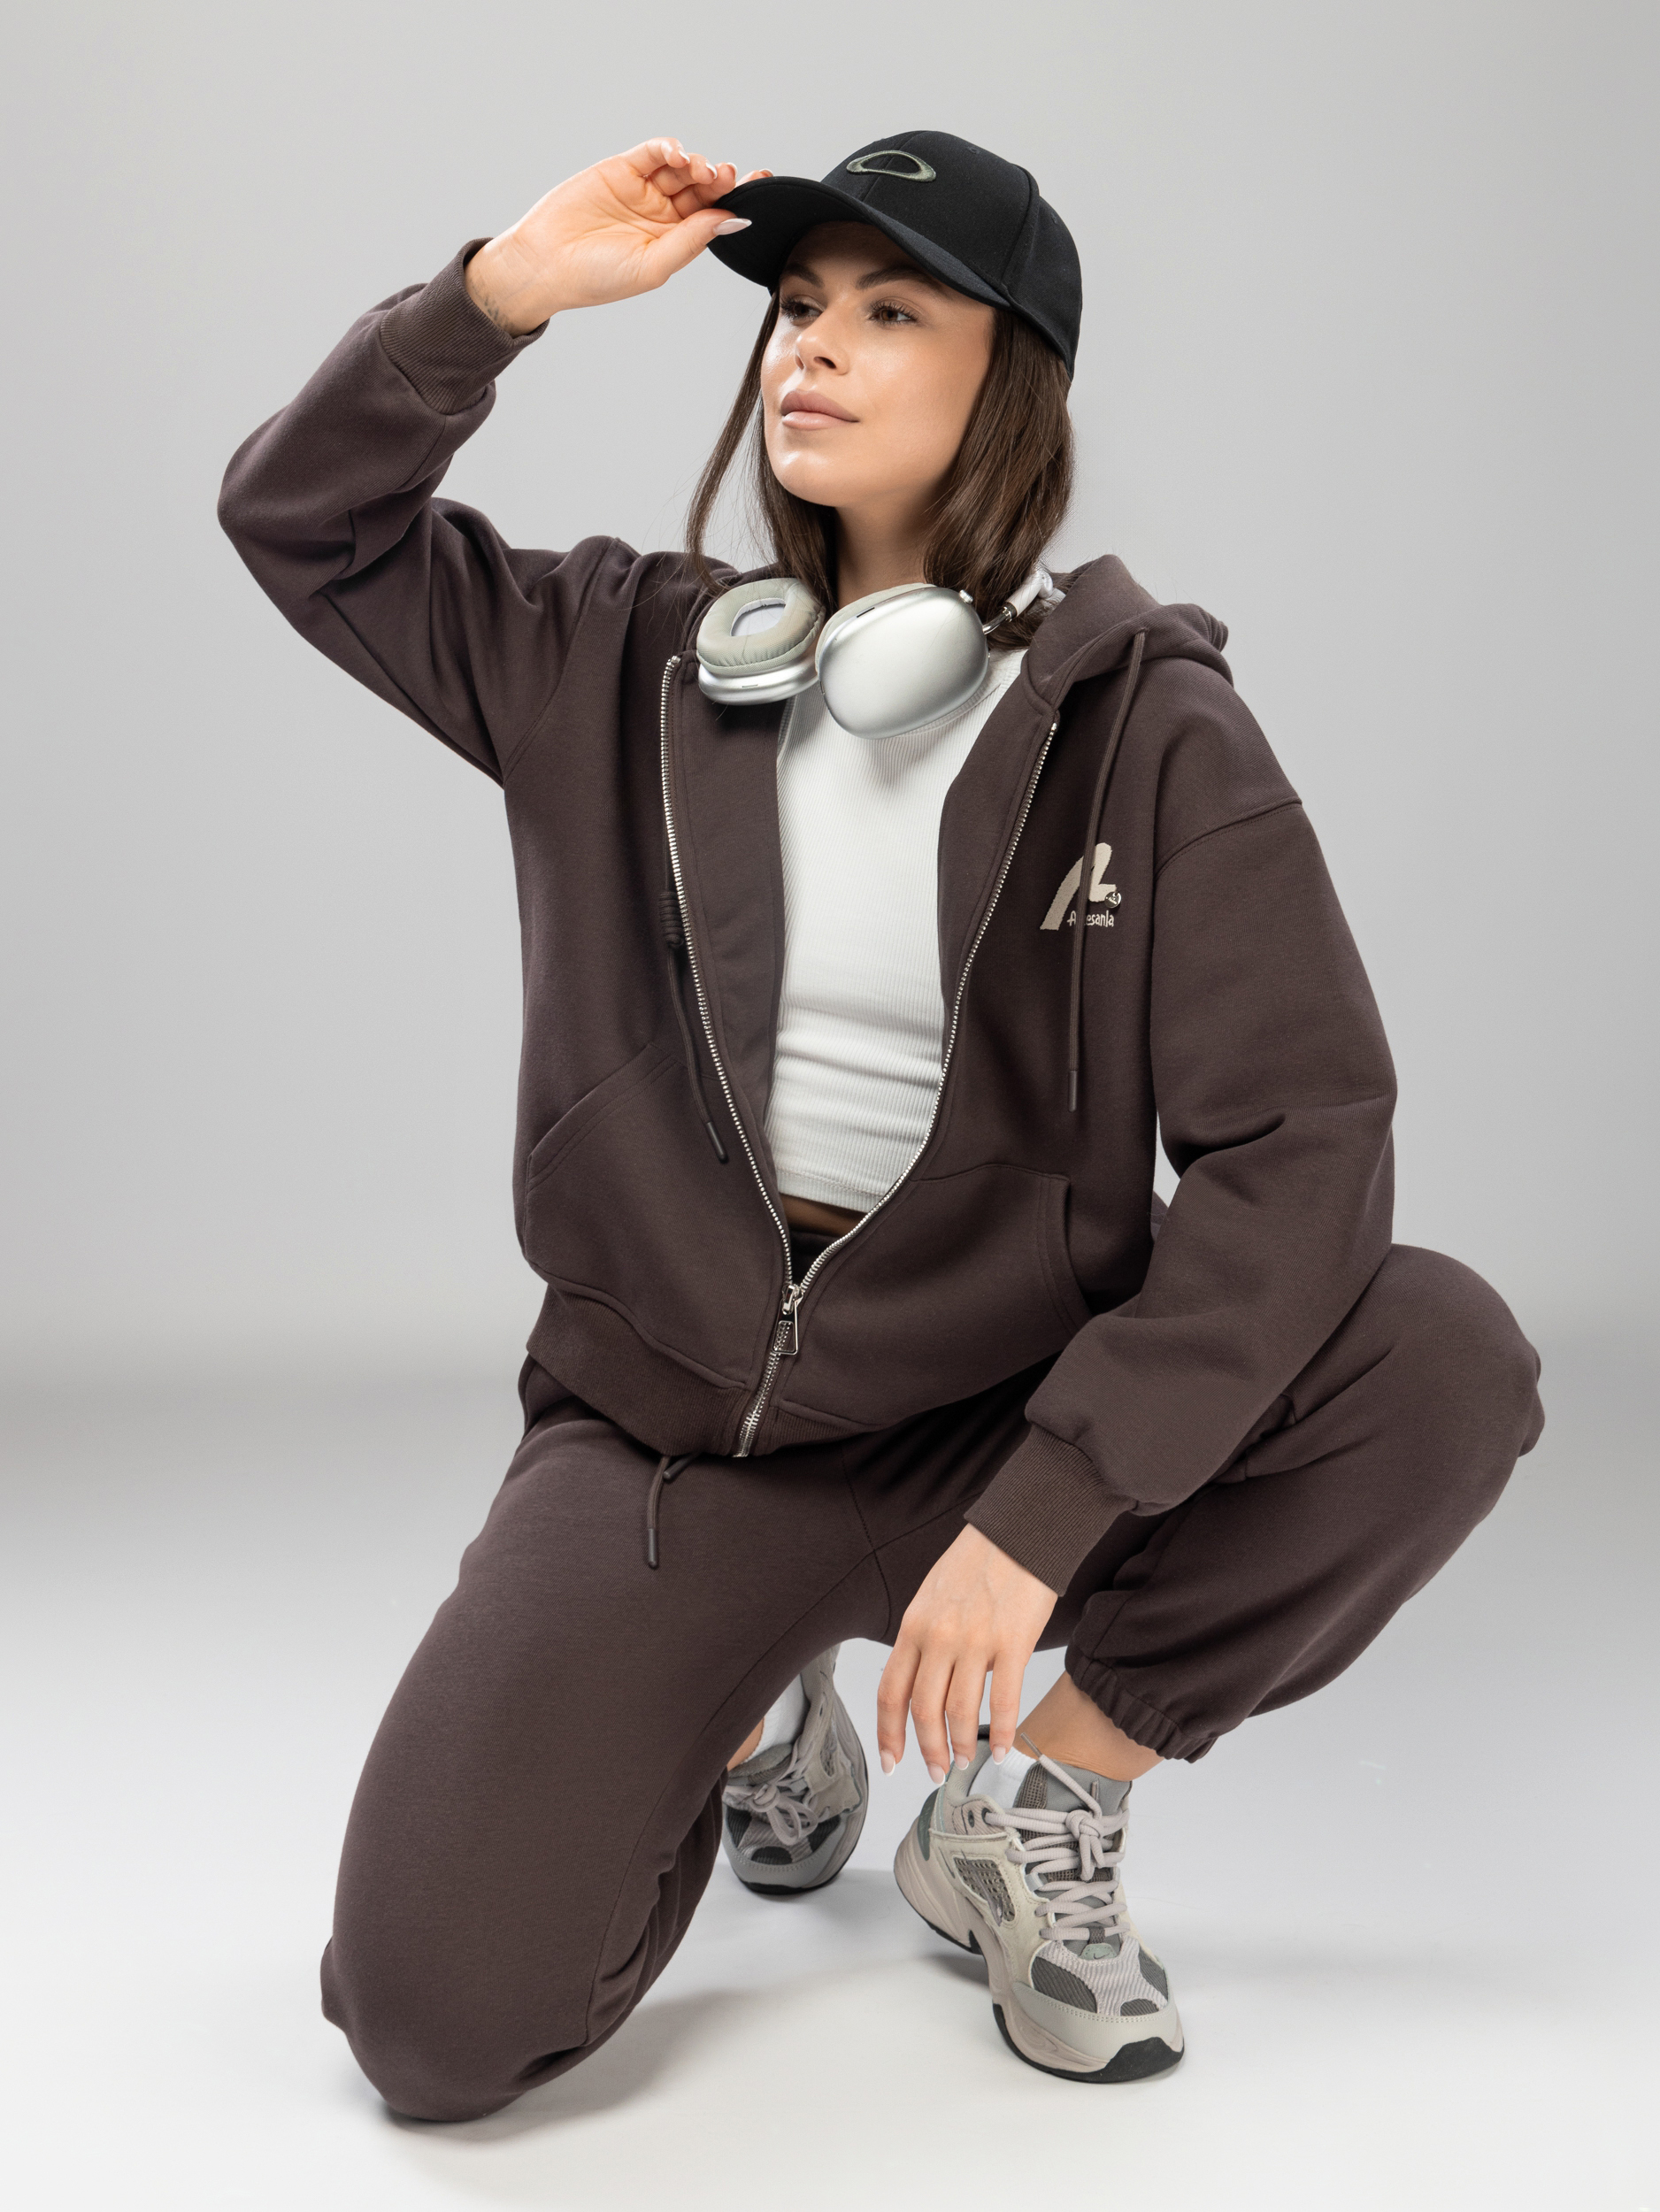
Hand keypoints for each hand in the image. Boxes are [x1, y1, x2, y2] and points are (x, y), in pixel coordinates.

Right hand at [464, 139, 773, 333]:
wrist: (546, 264)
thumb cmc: (597, 278)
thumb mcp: (654, 265)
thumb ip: (692, 240)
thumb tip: (732, 219)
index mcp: (675, 242)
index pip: (716, 215)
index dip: (739, 198)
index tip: (762, 183)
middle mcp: (662, 214)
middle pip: (703, 188)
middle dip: (720, 178)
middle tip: (727, 174)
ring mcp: (643, 190)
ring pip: (681, 167)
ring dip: (697, 163)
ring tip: (701, 169)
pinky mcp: (621, 169)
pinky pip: (652, 152)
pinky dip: (668, 148)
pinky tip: (677, 154)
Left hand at [876, 1525, 1057, 1782]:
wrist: (1018, 1532)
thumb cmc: (978, 1562)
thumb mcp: (932, 1595)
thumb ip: (923, 1637)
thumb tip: (921, 1681)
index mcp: (914, 1626)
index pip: (890, 1691)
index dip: (888, 1733)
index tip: (891, 1760)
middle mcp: (938, 1636)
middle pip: (922, 1709)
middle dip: (927, 1749)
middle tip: (936, 1771)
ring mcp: (975, 1641)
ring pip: (959, 1711)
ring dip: (962, 1745)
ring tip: (966, 1760)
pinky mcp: (1012, 1643)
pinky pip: (1004, 1700)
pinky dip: (1005, 1732)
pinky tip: (1006, 1748)